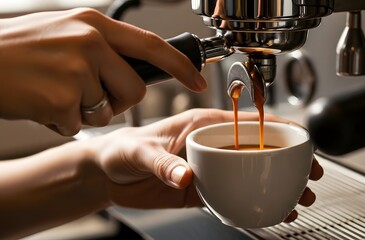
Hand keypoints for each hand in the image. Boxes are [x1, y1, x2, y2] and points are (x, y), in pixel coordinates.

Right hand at [0, 8, 206, 135]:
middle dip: (118, 102)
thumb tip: (132, 64)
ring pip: (108, 111)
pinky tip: (40, 104)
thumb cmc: (17, 49)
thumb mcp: (64, 31)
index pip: (152, 44)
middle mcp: (90, 42)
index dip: (180, 65)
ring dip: (86, 112)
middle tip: (87, 95)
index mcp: (94, 24)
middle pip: (136, 89)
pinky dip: (61, 123)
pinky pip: (78, 125)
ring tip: (55, 94)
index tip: (199, 79)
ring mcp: (77, 70)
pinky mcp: (62, 99)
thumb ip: (100, 45)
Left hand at [86, 108, 322, 219]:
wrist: (109, 173)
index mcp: (203, 126)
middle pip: (260, 150)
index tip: (301, 143)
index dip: (280, 131)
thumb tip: (187, 176)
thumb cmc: (123, 148)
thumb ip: (164, 163)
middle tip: (309, 176)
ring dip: (277, 185)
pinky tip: (269, 211)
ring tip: (298, 197)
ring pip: (253, 174)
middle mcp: (213, 145)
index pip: (249, 122)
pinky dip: (254, 202)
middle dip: (289, 162)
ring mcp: (211, 168)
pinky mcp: (204, 189)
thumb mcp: (141, 151)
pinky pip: (235, 194)